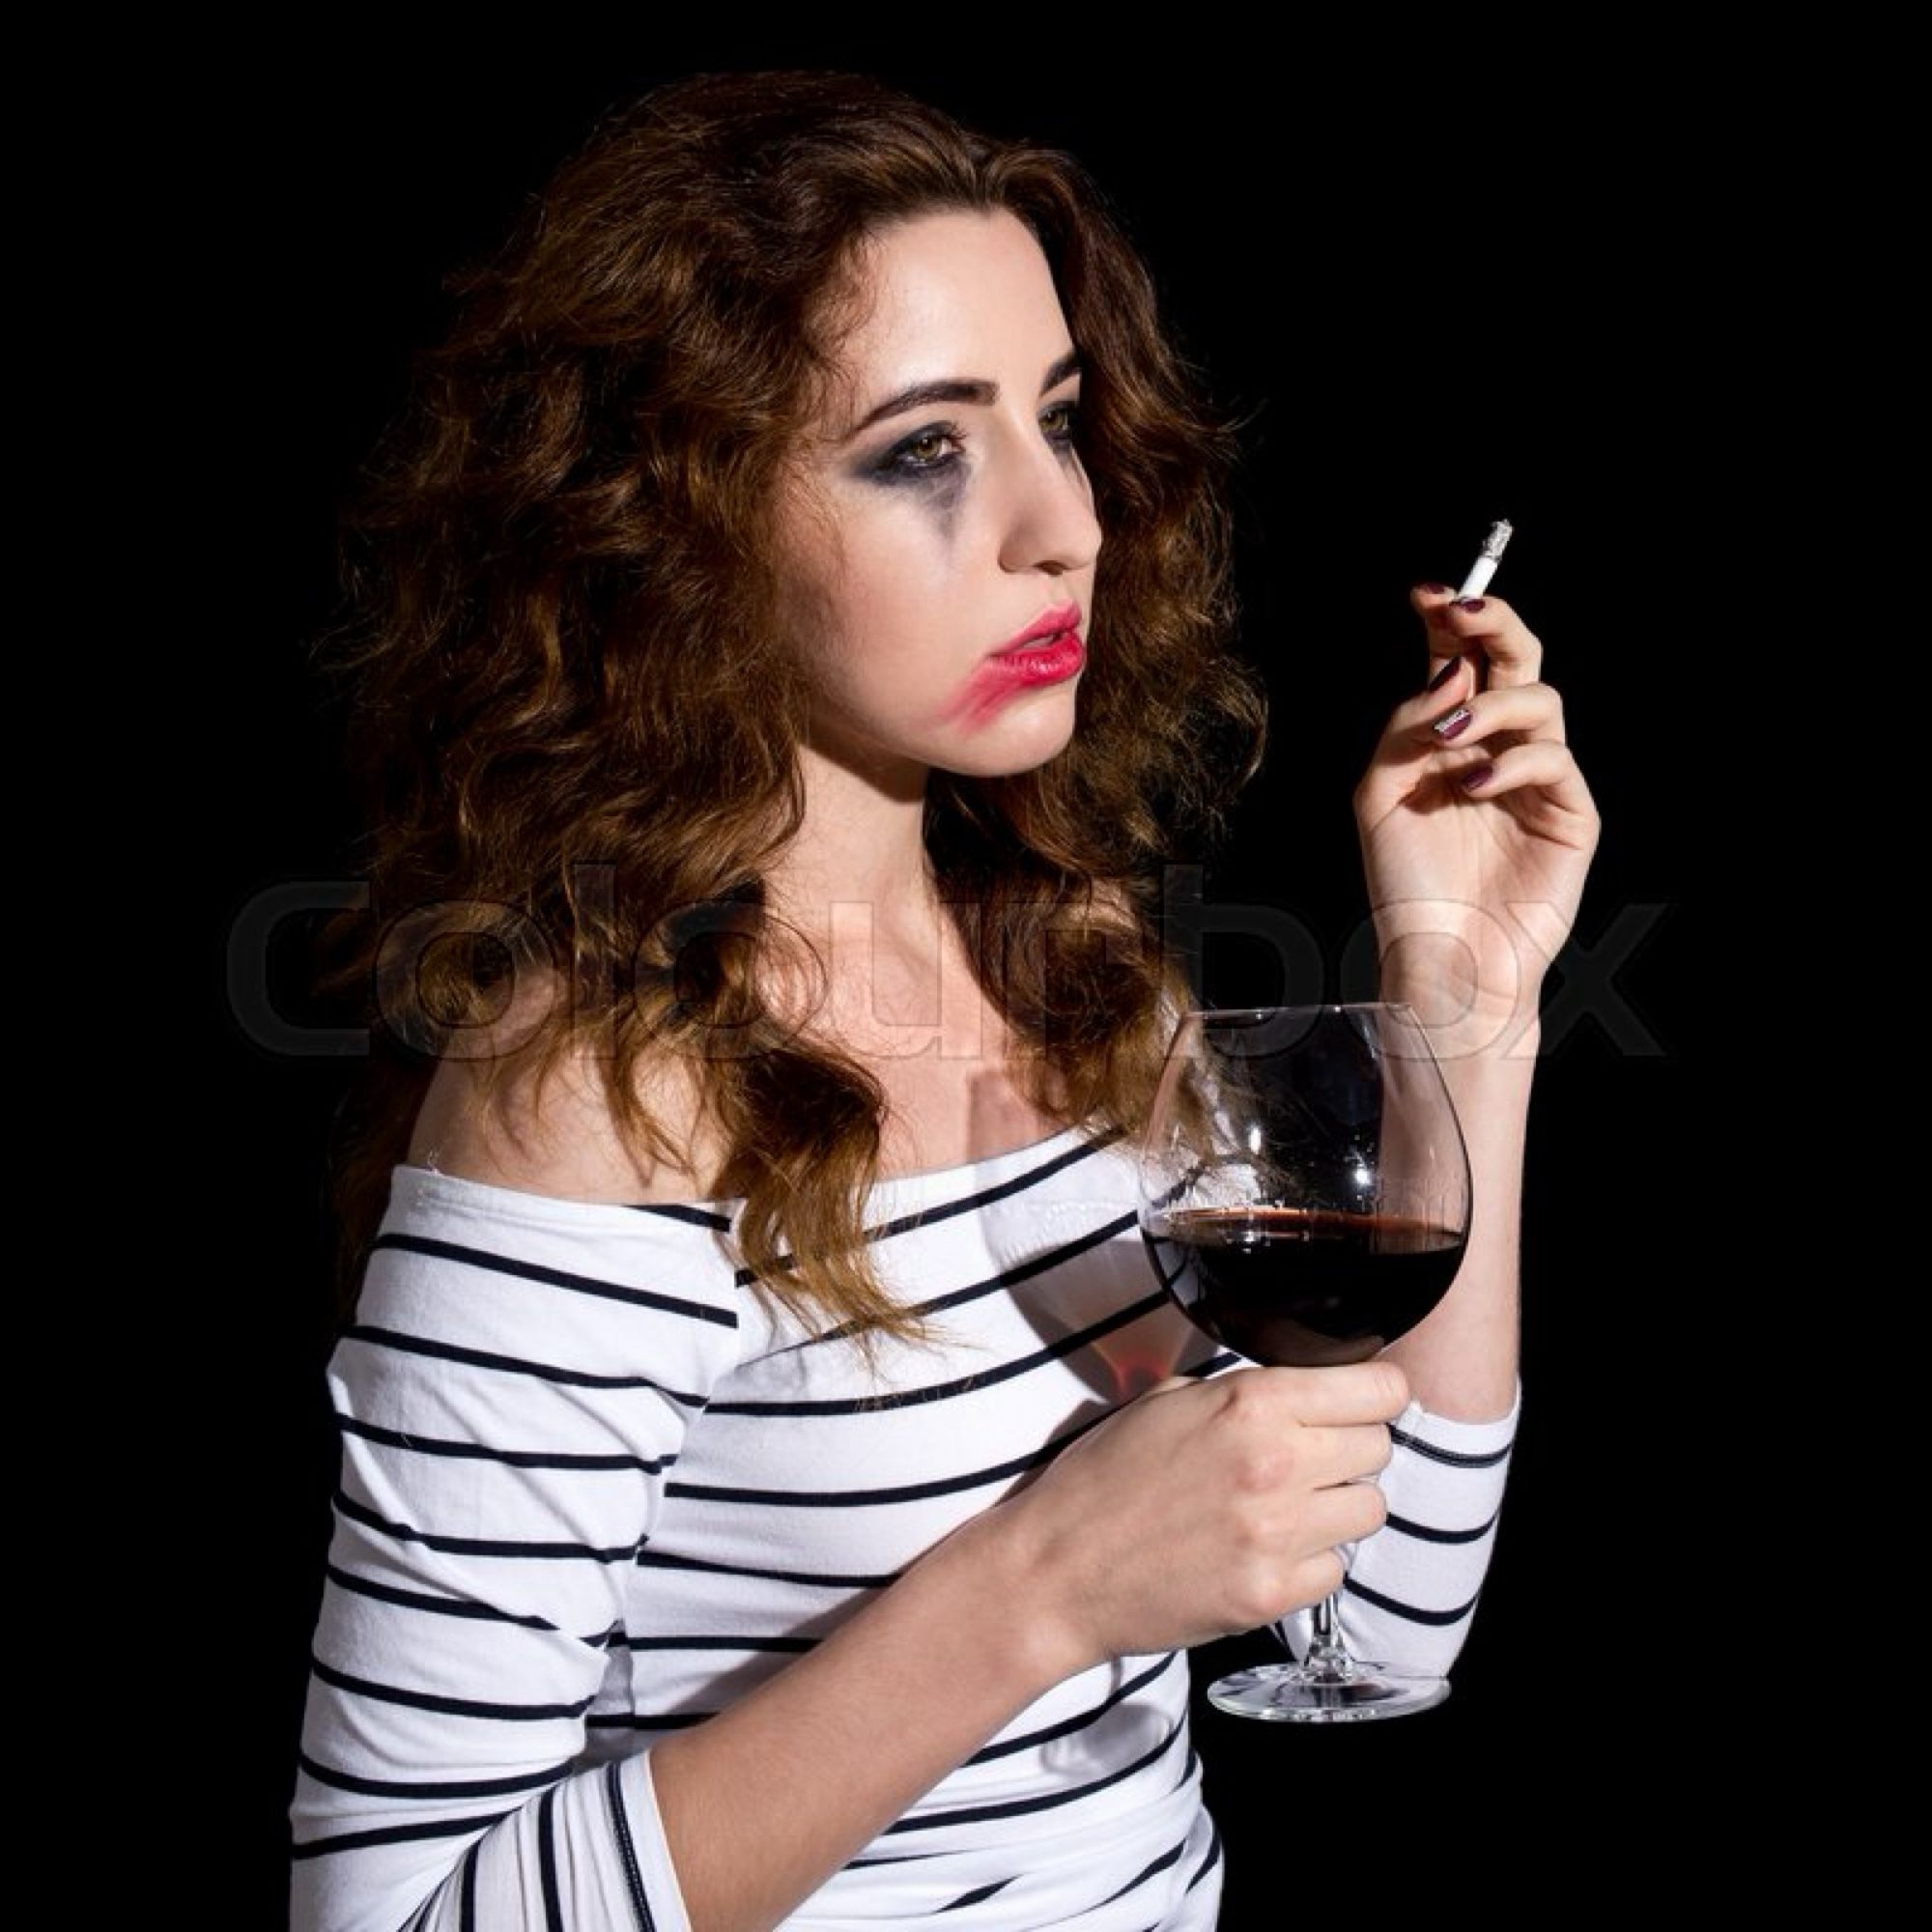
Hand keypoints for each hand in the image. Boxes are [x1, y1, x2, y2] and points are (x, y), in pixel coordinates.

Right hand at [992, 1362, 1408, 1673]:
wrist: (1057, 1569)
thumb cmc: (1104, 1478)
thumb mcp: (1167, 1401)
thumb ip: (1244, 1393)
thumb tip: (1308, 1390)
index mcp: (1251, 1403)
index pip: (1380, 1389)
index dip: (1376, 1392)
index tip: (1364, 1401)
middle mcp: (1277, 1464)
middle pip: (1379, 1448)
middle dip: (1351, 1448)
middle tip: (1308, 1457)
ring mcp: (1278, 1535)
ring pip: (1370, 1510)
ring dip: (1338, 1506)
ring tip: (1289, 1507)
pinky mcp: (1273, 1594)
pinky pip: (1337, 1569)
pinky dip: (1312, 1561)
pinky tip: (1266, 1550)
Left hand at [1353, 589, 1599, 1053]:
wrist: (1441, 962)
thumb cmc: (1406, 885)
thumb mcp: (1380, 794)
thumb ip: (1407, 726)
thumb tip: (1452, 671)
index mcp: (1452, 738)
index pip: (1458, 660)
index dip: (1449, 619)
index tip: (1425, 593)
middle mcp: (1499, 748)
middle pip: (1516, 659)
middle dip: (1493, 623)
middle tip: (1461, 610)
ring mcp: (1539, 779)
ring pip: (1541, 699)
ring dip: (1494, 704)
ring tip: (1452, 738)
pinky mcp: (1571, 815)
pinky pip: (1556, 761)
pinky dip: (1514, 761)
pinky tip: (1476, 786)